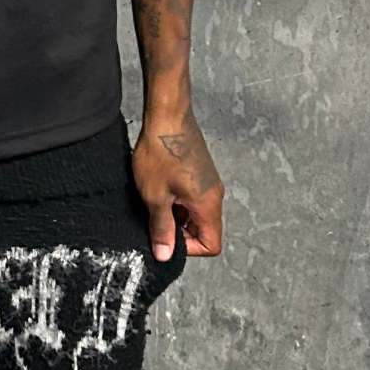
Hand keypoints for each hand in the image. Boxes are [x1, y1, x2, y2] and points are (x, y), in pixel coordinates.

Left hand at [132, 115, 223, 259]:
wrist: (167, 114)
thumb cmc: (162, 151)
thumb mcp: (155, 197)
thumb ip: (161, 228)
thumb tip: (165, 254)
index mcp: (208, 204)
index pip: (211, 244)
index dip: (187, 249)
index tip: (165, 238)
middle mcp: (214, 195)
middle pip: (204, 230)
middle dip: (179, 232)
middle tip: (155, 219)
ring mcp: (208, 182)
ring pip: (195, 213)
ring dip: (175, 214)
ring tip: (155, 200)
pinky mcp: (199, 172)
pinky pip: (192, 198)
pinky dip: (176, 200)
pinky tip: (158, 188)